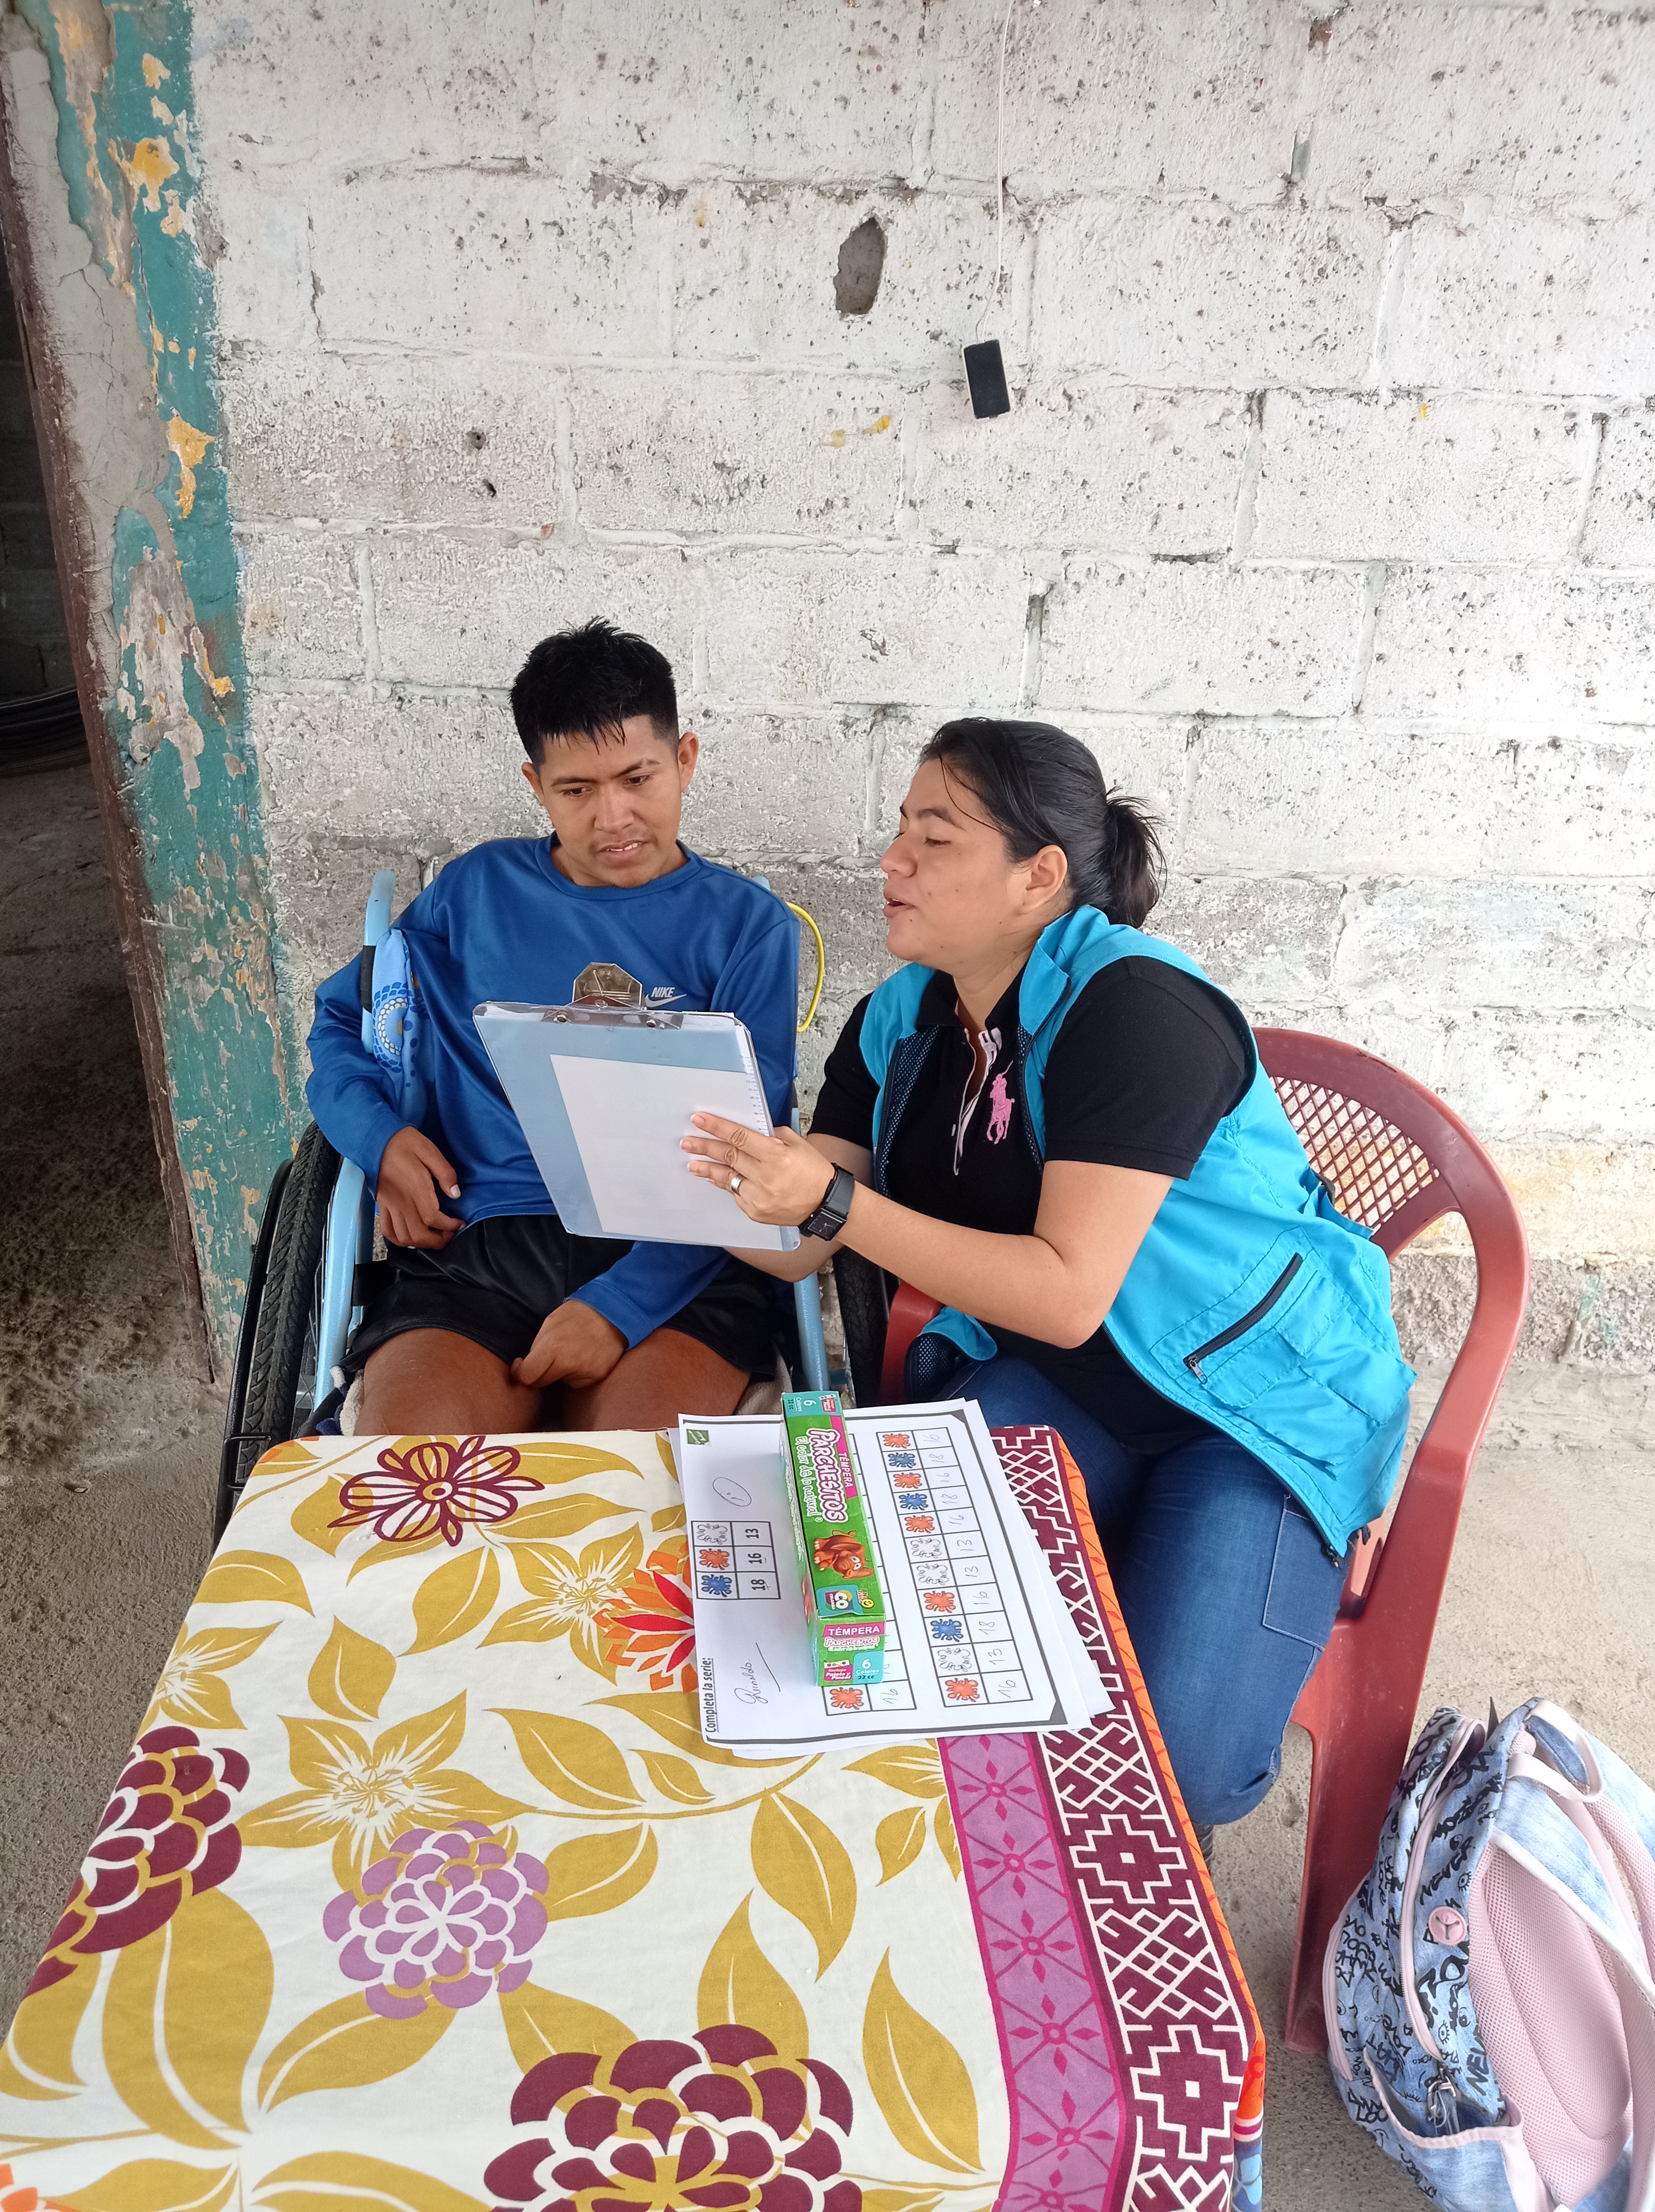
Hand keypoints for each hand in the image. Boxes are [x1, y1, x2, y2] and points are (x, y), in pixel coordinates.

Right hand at [376, 1126, 462, 1248]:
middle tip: (449, 1234)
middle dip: (437, 1241)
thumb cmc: (404, 1143)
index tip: (458, 1223)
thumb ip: (445, 1173)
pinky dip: (399, 1240)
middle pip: (418, 1234)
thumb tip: (455, 1194)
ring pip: (403, 1237)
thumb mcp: (430, 1151)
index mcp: (415, 1188)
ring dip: (420, 1243)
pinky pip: (387, 1231)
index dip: (448, 1226)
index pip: (433, 1218)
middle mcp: (401, 1201)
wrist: (377, 1139)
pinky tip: (411, 1237)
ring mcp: (389, 1205)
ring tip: (433, 1237)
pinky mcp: (382, 1205)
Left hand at [512, 1300, 626, 1390]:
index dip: (520, 1373)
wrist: (614, 1312)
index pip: (528, 1375)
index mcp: (553, 1347)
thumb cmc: (579, 1314)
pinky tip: (585, 1357)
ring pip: (561, 1381)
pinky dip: (577, 1373)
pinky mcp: (597, 1376)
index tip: (520, 1367)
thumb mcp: (551, 1322)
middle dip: (539, 1372)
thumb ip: (538, 1346)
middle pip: (542, 1381)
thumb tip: (528, 1364)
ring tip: (573, 1351)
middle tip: (548, 1357)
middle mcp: (569, 1363)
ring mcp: (585, 1371)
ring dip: (560, 1371)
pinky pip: (578, 1382)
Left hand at [682, 1114, 836, 1228]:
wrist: (825, 1203)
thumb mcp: (797, 1143)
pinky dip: (726, 1184)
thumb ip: (771, 1136)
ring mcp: (758, 1197)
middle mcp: (765, 1176)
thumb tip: (748, 1133)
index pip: (738, 1137)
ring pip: (727, 1178)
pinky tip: (715, 1178)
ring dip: (707, 1169)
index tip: (699, 1120)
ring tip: (692, 1163)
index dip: (717, 1127)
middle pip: (728, 1157)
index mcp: (776, 1155)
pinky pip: (736, 1194)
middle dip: (705, 1147)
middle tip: (687, 1142)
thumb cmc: (813, 1170)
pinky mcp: (755, 1212)